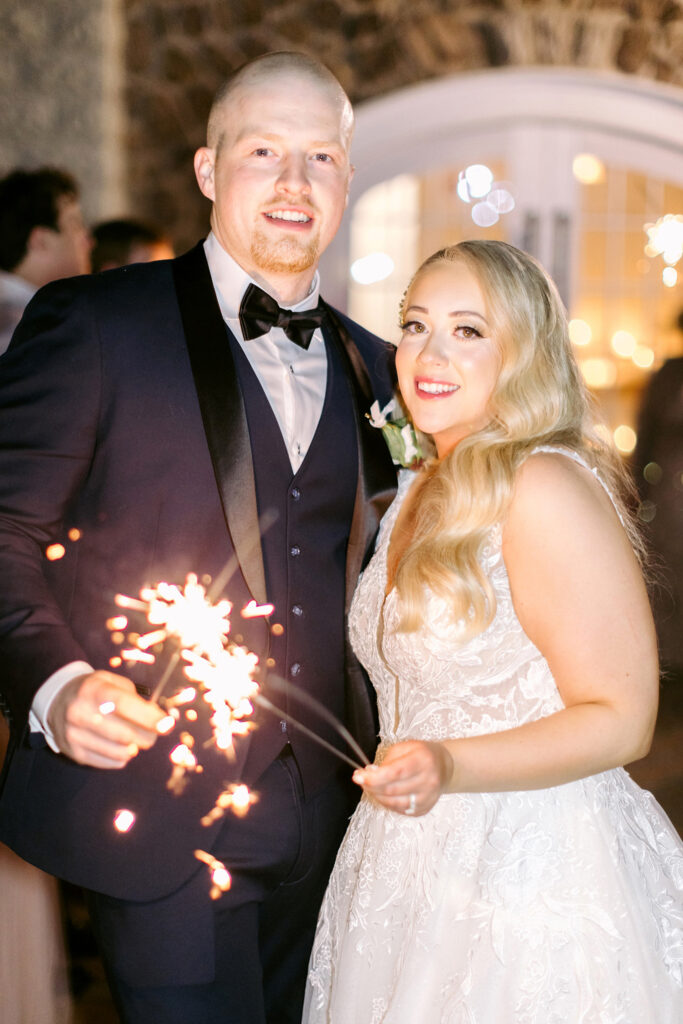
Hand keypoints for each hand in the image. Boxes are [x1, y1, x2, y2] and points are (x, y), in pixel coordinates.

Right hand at [47, 670, 167, 768]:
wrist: (57, 701)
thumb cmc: (95, 691)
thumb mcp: (112, 683)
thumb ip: (136, 698)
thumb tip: (159, 719)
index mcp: (93, 690)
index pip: (124, 705)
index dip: (148, 717)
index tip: (166, 724)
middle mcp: (80, 712)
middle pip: (124, 733)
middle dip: (147, 736)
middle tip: (153, 734)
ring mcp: (74, 735)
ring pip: (118, 751)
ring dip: (134, 748)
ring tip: (136, 741)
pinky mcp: (73, 753)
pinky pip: (108, 762)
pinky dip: (121, 757)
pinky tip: (121, 748)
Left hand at [353, 740, 452, 816]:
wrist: (444, 766)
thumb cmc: (422, 754)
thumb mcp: (404, 747)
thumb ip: (387, 761)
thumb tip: (370, 774)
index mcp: (423, 761)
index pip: (395, 773)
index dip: (373, 777)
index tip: (358, 776)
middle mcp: (428, 781)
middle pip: (392, 790)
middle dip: (371, 786)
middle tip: (362, 779)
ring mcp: (428, 797)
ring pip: (394, 803)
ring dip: (377, 796)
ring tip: (372, 786)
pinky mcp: (425, 809)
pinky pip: (400, 810)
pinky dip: (388, 803)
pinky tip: (384, 794)